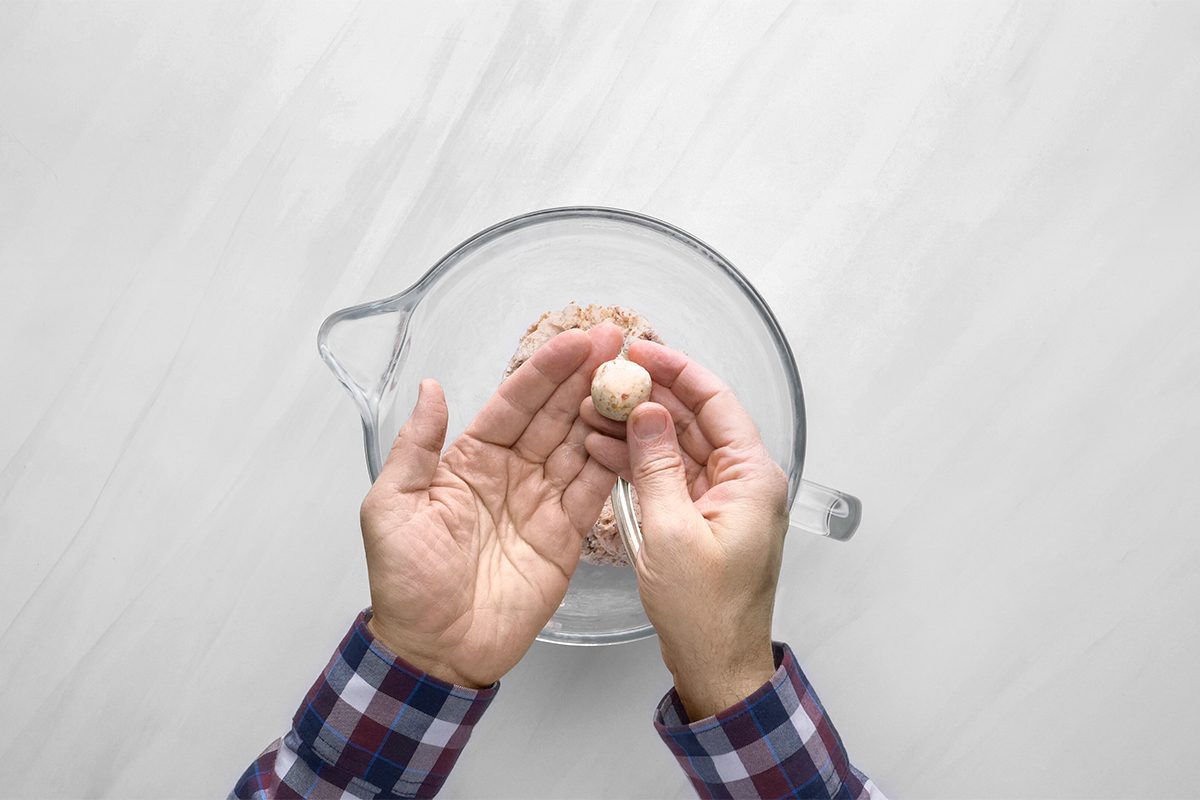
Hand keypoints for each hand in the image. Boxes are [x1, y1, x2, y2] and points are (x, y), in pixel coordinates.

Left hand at [360, 324, 622, 687]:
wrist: (435, 649)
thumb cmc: (404, 582)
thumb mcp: (392, 505)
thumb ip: (416, 446)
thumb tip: (432, 387)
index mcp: (470, 459)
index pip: (514, 403)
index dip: (545, 370)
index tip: (576, 340)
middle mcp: (511, 473)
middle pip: (555, 415)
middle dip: (585, 376)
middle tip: (620, 341)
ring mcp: (541, 503)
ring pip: (580, 445)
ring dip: (605, 411)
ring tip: (635, 378)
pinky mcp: (566, 536)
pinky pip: (593, 491)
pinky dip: (614, 461)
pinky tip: (634, 432)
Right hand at [582, 340, 788, 718]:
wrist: (716, 665)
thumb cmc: (706, 613)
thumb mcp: (671, 533)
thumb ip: (656, 465)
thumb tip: (648, 412)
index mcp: (752, 477)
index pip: (716, 401)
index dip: (676, 370)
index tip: (639, 351)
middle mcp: (742, 480)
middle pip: (695, 418)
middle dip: (649, 395)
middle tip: (606, 376)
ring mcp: (720, 498)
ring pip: (676, 444)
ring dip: (637, 427)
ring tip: (591, 408)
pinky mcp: (700, 516)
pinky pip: (668, 473)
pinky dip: (637, 459)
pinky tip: (601, 446)